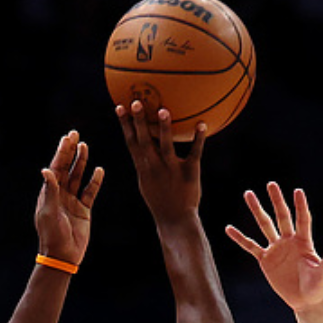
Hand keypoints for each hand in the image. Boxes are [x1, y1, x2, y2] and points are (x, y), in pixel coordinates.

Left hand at [36, 129, 103, 266]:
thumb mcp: (49, 212)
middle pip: (67, 168)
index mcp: (49, 193)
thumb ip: (50, 191)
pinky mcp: (84, 210)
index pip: (56, 168)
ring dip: (81, 162)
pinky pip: (90, 192)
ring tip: (85, 146)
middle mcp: (60, 194)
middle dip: (70, 151)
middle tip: (75, 134)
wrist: (63, 256)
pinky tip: (99, 170)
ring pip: (78, 177)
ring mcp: (72, 201)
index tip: (67, 138)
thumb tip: (46, 170)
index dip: (61, 153)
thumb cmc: (52, 235)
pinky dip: (95, 181)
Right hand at [117, 100, 202, 225]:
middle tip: (136, 102)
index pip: (131, 143)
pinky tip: (202, 123)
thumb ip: (144, 162)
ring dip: (164, 128)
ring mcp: (172, 170)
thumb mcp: (146, 182)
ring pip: (167, 146)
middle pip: (145, 141)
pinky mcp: (190, 173)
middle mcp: (155, 167)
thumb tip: (142, 143)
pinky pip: (194, 153)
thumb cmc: (161, 200)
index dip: (125, 125)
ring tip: (163, 110)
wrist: (175, 220)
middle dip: (139, 122)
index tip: (120, 106)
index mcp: (143, 168)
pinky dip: (199, 139)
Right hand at [225, 182, 322, 311]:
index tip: (298, 191)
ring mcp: (276, 249)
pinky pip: (251, 247)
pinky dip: (240, 238)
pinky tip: (229, 228)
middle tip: (271, 184)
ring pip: (265, 226)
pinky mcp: (266, 260)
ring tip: (248, 194)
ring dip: (257, 210)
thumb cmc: (318, 286)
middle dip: (277, 200)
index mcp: (304, 242)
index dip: (300, 206)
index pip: (302, 220)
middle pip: (282, 217)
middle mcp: (289, 241)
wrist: (305, 300)